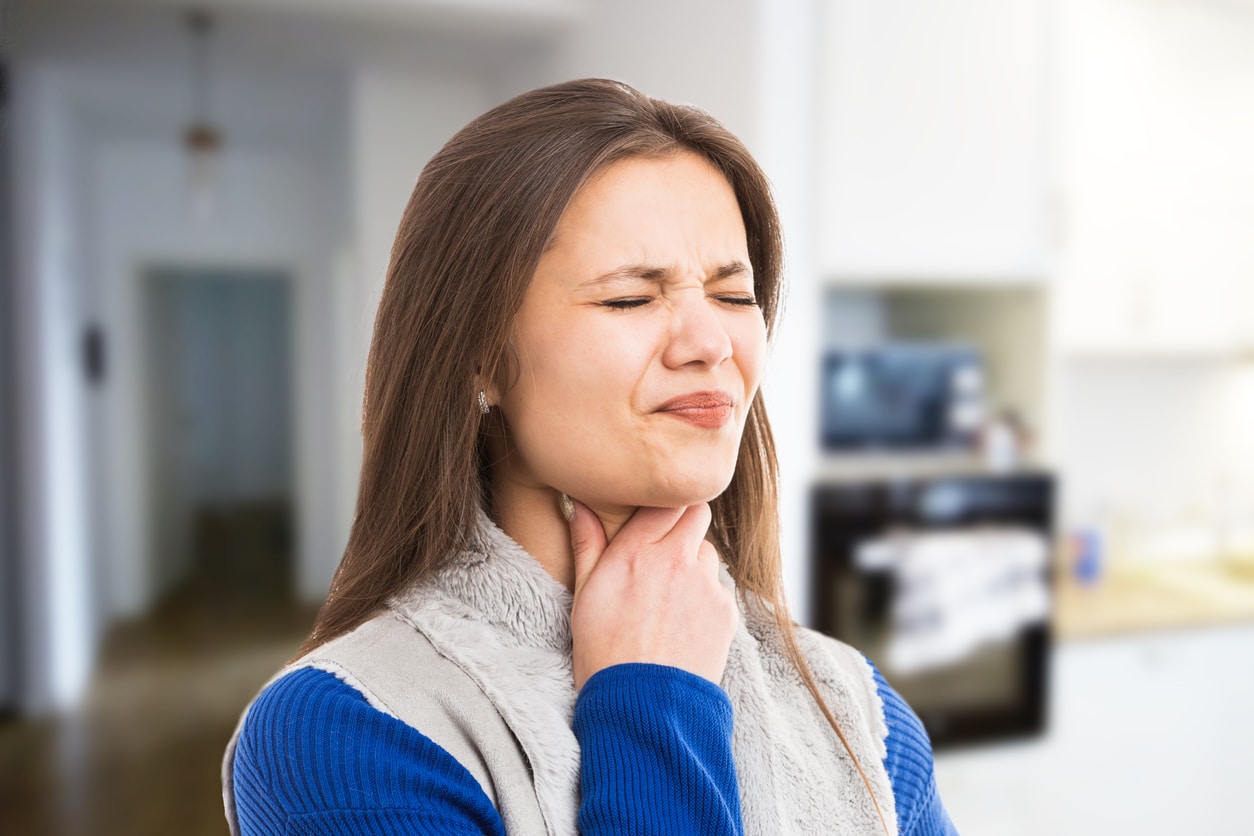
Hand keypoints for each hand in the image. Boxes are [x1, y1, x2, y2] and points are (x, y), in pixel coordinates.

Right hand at [568, 500, 738, 690]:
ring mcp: (706, 586)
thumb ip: (588, 544)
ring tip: (669, 598)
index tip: (653, 516)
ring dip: (694, 564)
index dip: (662, 503)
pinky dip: (705, 599)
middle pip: (698, 512)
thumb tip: (580, 504)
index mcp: (638, 552)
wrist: (642, 708)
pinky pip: (718, 589)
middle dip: (684, 523)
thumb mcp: (584, 596)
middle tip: (665, 549)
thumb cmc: (603, 653)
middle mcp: (677, 560)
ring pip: (708, 553)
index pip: (666, 498)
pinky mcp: (726, 612)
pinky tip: (682, 625)